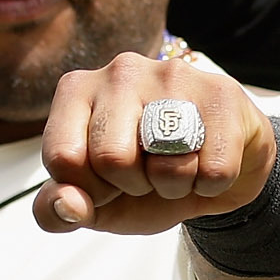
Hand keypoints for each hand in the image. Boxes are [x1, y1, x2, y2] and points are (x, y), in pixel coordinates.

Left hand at [35, 52, 273, 234]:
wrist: (213, 171)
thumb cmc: (144, 179)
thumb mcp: (93, 202)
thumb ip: (57, 209)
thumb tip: (67, 205)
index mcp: (77, 89)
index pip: (63, 157)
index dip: (89, 189)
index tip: (107, 181)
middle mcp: (121, 70)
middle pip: (111, 158)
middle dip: (131, 186)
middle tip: (146, 173)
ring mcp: (173, 75)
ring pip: (164, 164)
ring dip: (173, 186)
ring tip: (177, 167)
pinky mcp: (221, 92)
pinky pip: (213, 170)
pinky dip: (210, 186)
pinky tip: (207, 163)